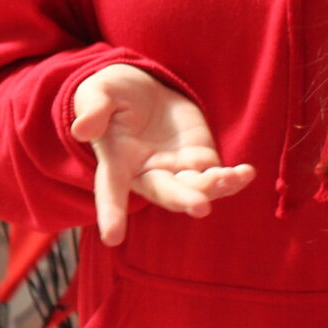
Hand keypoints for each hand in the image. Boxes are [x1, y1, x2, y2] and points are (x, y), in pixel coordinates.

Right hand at [69, 63, 254, 246]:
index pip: (111, 191)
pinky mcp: (201, 160)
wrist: (142, 89)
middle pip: (166, 193)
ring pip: (197, 189)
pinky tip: (246, 173)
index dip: (112, 213)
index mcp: (117, 162)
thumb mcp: (97, 93)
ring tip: (230, 178)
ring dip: (214, 189)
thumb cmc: (112, 95)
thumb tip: (81, 129)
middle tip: (199, 206)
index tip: (112, 238)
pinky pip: (219, 177)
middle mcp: (148, 174)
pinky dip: (234, 179)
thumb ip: (93, 110)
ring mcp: (177, 170)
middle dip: (183, 199)